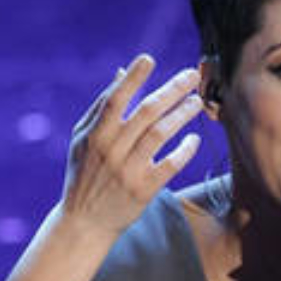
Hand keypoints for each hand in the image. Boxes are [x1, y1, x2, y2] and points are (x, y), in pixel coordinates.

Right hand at [60, 54, 202, 240]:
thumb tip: (121, 73)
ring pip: (161, 134)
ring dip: (182, 114)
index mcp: (95, 134)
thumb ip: (101, 107)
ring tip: (197, 102)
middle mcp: (112, 150)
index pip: (116, 99)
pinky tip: (194, 138)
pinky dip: (185, 150)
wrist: (85, 221)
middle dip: (171, 90)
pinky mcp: (144, 190)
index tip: (149, 59)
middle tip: (191, 76)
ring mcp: (128, 170)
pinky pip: (170, 165)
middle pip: (147, 112)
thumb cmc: (85, 175)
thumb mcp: (83, 140)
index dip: (133, 78)